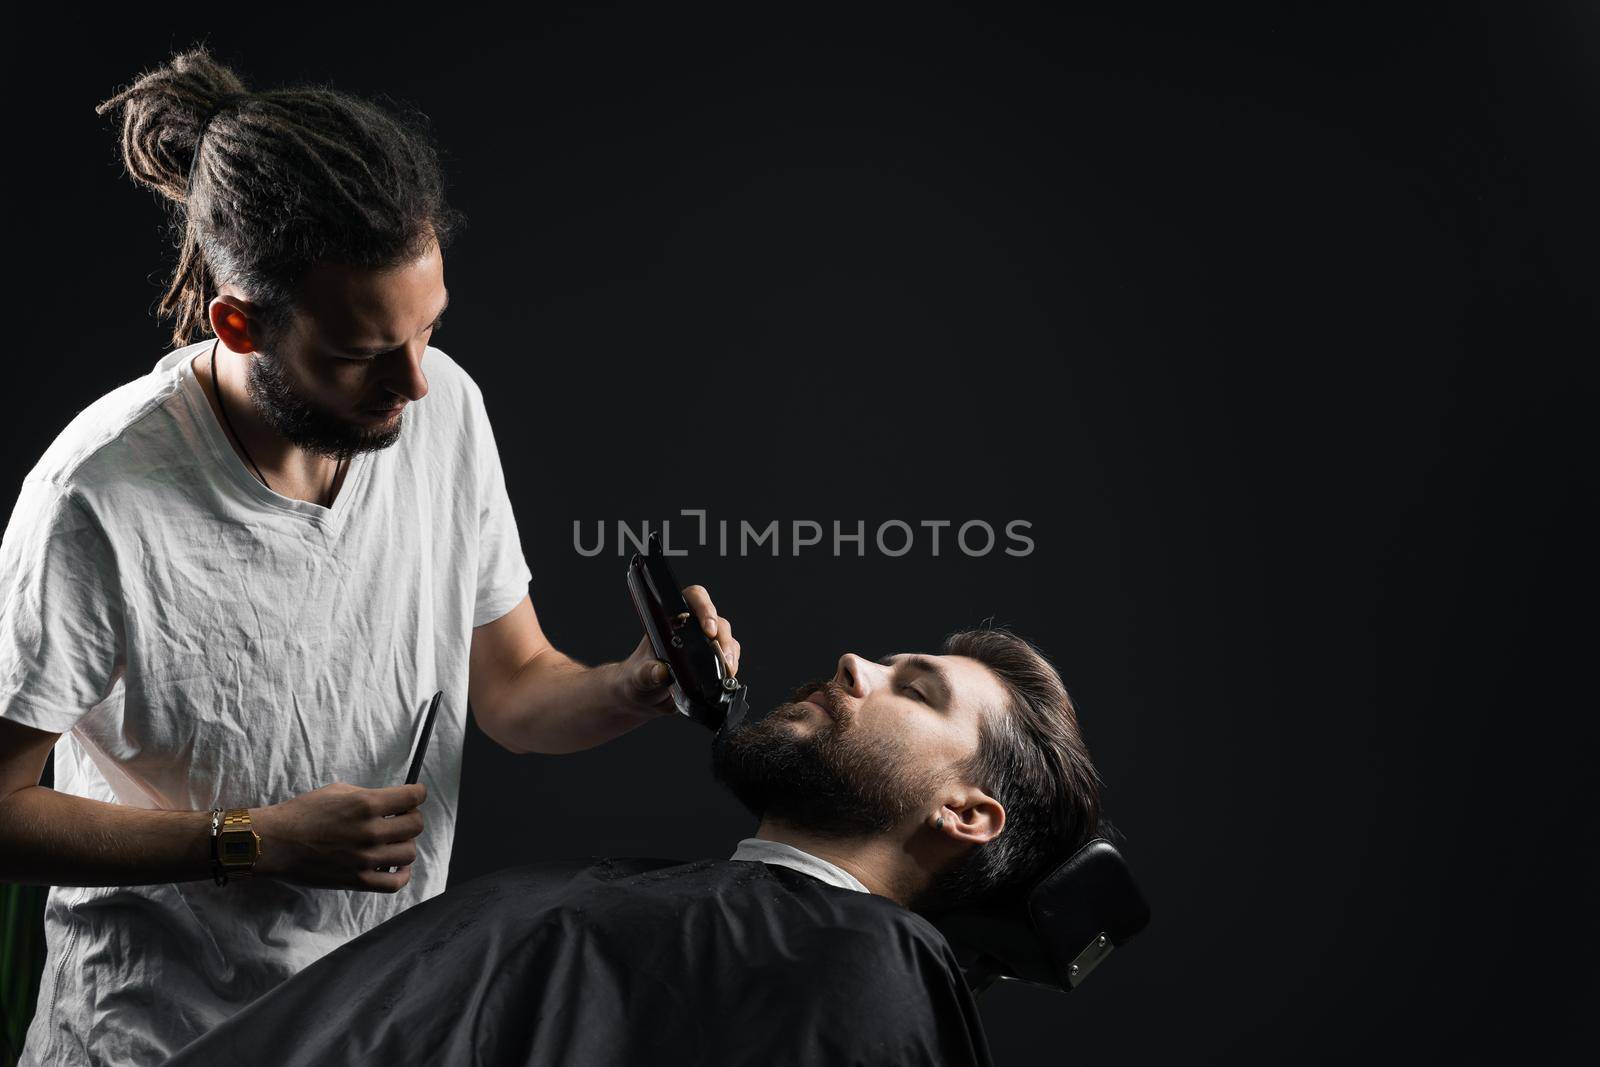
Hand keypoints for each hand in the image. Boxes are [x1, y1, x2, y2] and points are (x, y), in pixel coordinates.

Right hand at [250, 781, 426, 893]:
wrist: (275, 842)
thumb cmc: (303, 812)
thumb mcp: (338, 791)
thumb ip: (370, 797)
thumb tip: (393, 802)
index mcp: (366, 804)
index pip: (412, 797)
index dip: (418, 794)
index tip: (416, 795)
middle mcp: (370, 831)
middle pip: (415, 825)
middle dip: (411, 817)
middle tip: (401, 817)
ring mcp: (365, 859)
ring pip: (409, 852)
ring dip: (405, 844)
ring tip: (393, 841)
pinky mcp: (357, 881)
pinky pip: (395, 883)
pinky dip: (402, 874)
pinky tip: (397, 865)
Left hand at [615, 584, 739, 716]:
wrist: (645, 698)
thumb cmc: (638, 677)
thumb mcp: (638, 676)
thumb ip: (647, 673)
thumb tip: (660, 672)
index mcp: (671, 620)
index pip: (693, 599)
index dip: (705, 608)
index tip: (708, 628)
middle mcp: (690, 628)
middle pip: (716, 620)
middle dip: (722, 637)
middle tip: (723, 655)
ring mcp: (703, 644)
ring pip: (726, 638)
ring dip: (730, 652)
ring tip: (728, 669)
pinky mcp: (712, 661)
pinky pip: (729, 657)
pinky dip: (731, 665)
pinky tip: (728, 676)